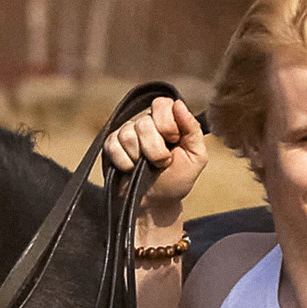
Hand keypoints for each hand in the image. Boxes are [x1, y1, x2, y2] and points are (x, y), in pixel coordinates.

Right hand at [102, 97, 206, 221]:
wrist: (155, 203)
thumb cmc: (177, 179)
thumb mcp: (196, 157)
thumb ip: (193, 130)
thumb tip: (179, 104)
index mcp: (167, 119)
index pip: (162, 103)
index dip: (167, 124)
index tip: (174, 142)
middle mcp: (146, 121)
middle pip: (144, 121)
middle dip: (155, 148)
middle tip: (162, 162)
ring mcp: (126, 131)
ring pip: (128, 134)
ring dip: (140, 157)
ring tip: (146, 167)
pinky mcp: (110, 144)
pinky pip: (113, 145)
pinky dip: (125, 163)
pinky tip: (131, 169)